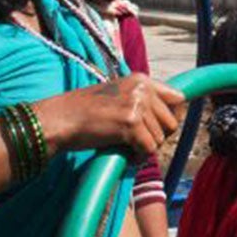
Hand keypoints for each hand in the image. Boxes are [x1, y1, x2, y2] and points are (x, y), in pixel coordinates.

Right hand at [37, 74, 182, 157]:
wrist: (58, 119)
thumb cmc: (85, 113)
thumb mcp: (118, 96)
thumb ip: (143, 101)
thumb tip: (172, 117)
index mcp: (141, 79)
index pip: (178, 99)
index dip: (172, 118)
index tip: (162, 129)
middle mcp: (142, 88)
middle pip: (171, 123)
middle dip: (157, 137)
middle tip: (137, 141)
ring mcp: (137, 104)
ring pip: (160, 139)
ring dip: (144, 148)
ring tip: (124, 145)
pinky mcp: (130, 123)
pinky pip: (148, 149)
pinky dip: (137, 157)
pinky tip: (123, 153)